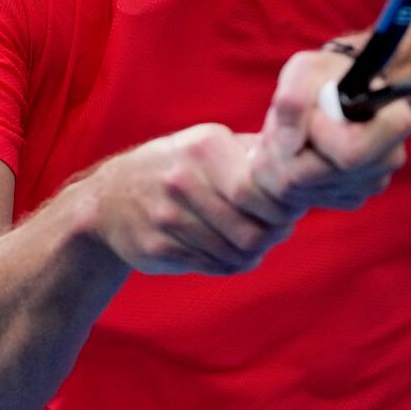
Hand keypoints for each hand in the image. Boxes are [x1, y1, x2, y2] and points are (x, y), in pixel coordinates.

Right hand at [90, 124, 303, 275]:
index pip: (259, 191)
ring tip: (258, 241)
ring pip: (236, 252)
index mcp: (203, 147)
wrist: (108, 199)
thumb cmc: (173, 167)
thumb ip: (251, 152)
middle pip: (251, 229)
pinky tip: (234, 252)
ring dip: (256, 252)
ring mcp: (168, 217)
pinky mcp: (159, 248)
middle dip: (274, 233)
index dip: (284, 207)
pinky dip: (234, 264)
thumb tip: (302, 167)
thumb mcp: (205, 144)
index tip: (292, 208)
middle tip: (279, 229)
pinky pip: (215, 266)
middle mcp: (183, 180)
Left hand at [250, 48, 410, 210]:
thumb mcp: (305, 69)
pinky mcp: (348, 198)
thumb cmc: (323, 78)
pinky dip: (285, 174)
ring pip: (302, 189)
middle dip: (288, 149)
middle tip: (288, 124)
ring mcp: (370, 184)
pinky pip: (300, 198)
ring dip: (280, 159)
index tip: (312, 113)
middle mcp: (389, 159)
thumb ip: (294, 95)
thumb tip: (289, 143)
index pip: (351, 152)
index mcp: (394, 121)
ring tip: (290, 132)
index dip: (319, 134)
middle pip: (319, 175)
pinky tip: (297, 150)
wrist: (331, 95)